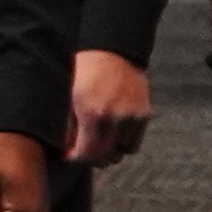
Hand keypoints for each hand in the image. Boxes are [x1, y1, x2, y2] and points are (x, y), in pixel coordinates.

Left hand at [68, 49, 152, 168]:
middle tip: (82, 151)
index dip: (76, 158)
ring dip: (109, 152)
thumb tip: (66, 152)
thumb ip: (66, 126)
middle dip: (91, 158)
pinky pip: (133, 144)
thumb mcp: (67, 96)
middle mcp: (115, 118)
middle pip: (105, 158)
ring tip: (97, 141)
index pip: (86, 153)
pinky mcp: (144, 115)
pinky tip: (111, 133)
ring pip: (121, 153)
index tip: (69, 155)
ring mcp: (132, 117)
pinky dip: (123, 143)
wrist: (113, 52)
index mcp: (92, 113)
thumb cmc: (83, 73)